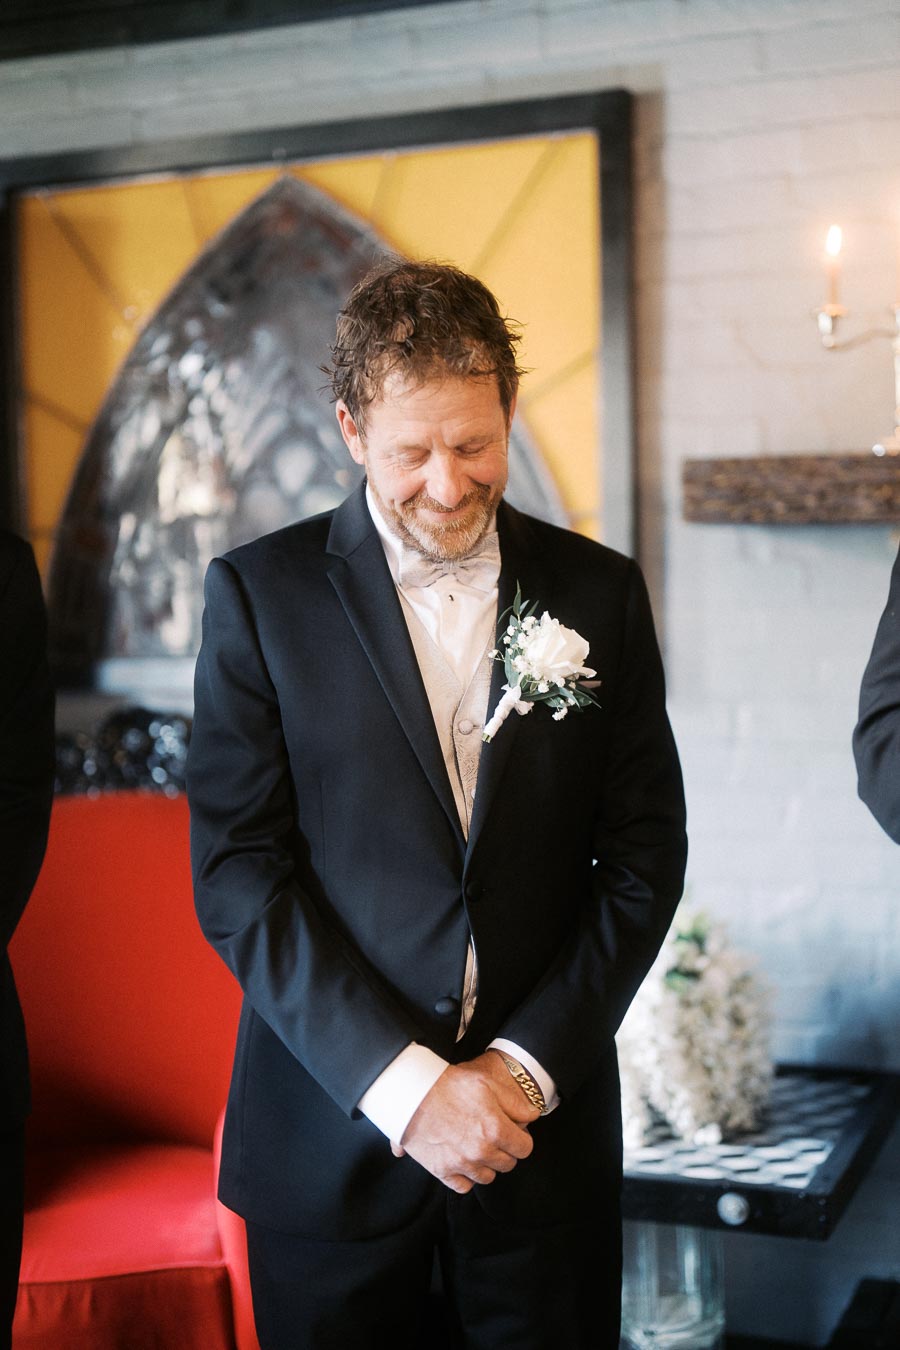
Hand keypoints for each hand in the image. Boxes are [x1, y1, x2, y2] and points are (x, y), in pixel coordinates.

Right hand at [392, 1050, 539, 1193]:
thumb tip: (532, 1117)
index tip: (511, 1131)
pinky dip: (466, 1176)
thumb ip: (516, 1103)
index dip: (520, 1138)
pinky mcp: (442, 1171)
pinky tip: (462, 1158)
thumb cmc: (450, 1084)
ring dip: (486, 1163)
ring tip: (475, 1144)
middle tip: (491, 1134)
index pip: (525, 1149)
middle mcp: (481, 1151)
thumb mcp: (487, 1082)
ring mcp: (461, 1164)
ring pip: (488, 1177)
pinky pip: (465, 1186)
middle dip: (504, 1150)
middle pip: (508, 1164)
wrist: (412, 1093)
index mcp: (496, 1129)